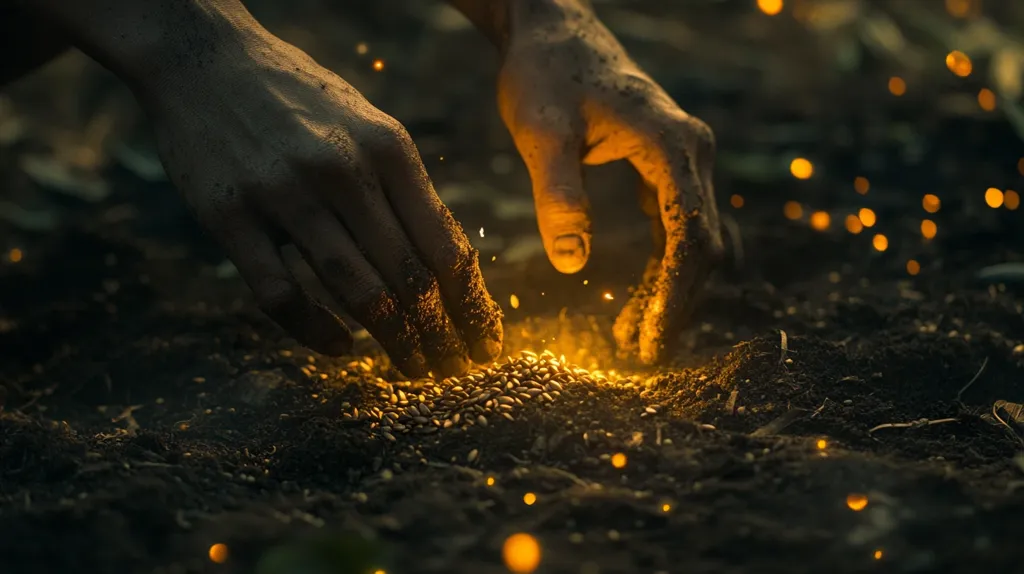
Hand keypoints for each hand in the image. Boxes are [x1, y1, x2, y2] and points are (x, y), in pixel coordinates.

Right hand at [141, 29, 501, 377]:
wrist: (204, 59)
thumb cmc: (300, 98)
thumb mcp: (368, 125)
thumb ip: (405, 188)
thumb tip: (448, 262)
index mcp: (389, 148)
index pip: (446, 246)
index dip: (472, 306)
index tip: (488, 344)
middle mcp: (343, 171)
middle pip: (408, 277)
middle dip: (440, 335)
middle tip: (454, 370)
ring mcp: (284, 195)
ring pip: (354, 289)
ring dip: (392, 340)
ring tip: (414, 369)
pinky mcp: (229, 217)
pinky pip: (280, 293)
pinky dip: (314, 330)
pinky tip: (340, 348)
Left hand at [496, 1, 722, 363]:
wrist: (553, 30)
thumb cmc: (545, 75)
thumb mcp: (542, 133)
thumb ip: (559, 194)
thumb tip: (574, 265)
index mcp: (671, 144)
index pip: (690, 236)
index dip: (674, 297)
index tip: (649, 343)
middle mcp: (692, 152)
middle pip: (703, 246)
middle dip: (676, 305)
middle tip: (640, 355)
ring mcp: (685, 159)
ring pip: (696, 241)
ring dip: (674, 292)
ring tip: (636, 339)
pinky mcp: (668, 166)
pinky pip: (679, 228)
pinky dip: (665, 269)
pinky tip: (640, 301)